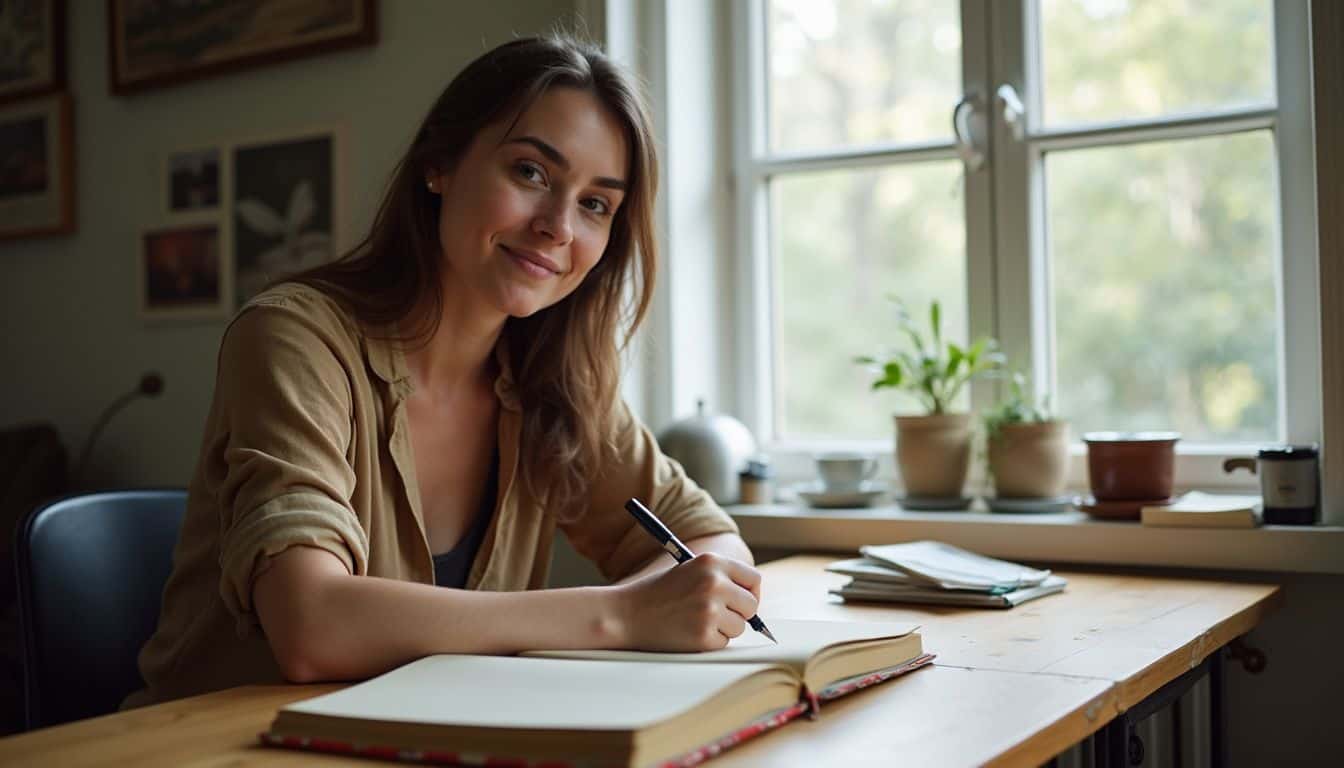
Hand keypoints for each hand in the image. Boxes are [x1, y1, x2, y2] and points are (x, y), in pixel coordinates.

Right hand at [614, 552, 761, 651]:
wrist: (624, 614)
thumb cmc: (656, 594)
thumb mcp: (689, 571)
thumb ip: (720, 579)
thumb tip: (752, 599)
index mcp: (711, 562)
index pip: (753, 579)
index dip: (750, 592)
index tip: (743, 602)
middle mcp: (714, 583)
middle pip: (751, 605)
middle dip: (739, 614)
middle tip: (716, 615)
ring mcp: (710, 610)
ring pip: (739, 627)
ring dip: (723, 629)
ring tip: (695, 622)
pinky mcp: (704, 636)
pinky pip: (723, 643)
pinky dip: (710, 642)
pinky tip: (688, 633)